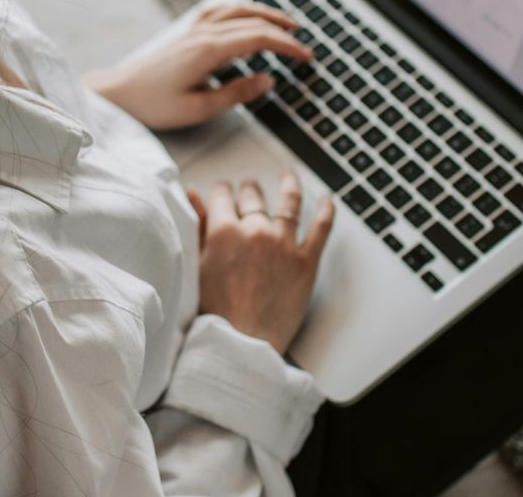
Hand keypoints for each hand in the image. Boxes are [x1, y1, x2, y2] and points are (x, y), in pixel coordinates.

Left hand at [81, 2, 311, 129]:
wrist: (118, 93)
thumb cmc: (153, 104)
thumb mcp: (199, 108)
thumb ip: (237, 93)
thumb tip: (267, 80)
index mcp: (209, 50)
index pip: (259, 38)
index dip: (287, 46)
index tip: (306, 56)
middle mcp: (202, 34)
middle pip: (252, 21)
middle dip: (283, 30)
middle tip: (304, 44)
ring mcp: (193, 30)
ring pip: (236, 10)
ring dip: (264, 13)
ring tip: (285, 23)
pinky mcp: (186, 34)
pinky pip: (219, 12)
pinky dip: (239, 10)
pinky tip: (245, 16)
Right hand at [186, 168, 334, 355]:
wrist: (241, 346)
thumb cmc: (214, 312)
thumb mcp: (197, 265)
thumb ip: (197, 226)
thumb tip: (193, 195)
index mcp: (224, 230)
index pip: (223, 196)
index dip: (222, 192)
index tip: (223, 192)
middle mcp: (255, 230)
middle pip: (253, 197)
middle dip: (249, 190)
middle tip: (249, 189)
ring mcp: (284, 244)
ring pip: (288, 202)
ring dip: (288, 184)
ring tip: (288, 176)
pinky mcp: (306, 262)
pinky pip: (321, 229)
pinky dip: (327, 211)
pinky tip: (328, 199)